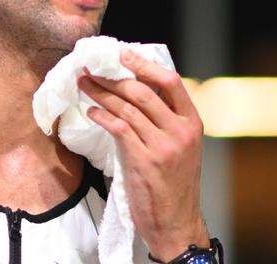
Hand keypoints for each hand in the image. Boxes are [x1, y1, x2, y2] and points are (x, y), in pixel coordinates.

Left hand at [78, 48, 208, 260]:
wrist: (175, 222)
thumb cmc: (173, 183)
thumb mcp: (178, 146)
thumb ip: (162, 118)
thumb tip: (132, 87)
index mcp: (191, 122)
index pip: (170, 81)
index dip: (144, 65)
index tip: (122, 54)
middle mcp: (180, 131)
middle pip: (143, 91)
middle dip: (112, 77)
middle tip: (91, 68)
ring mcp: (163, 146)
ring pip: (127, 108)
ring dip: (101, 93)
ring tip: (84, 84)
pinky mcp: (145, 161)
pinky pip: (118, 128)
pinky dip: (102, 115)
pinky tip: (90, 110)